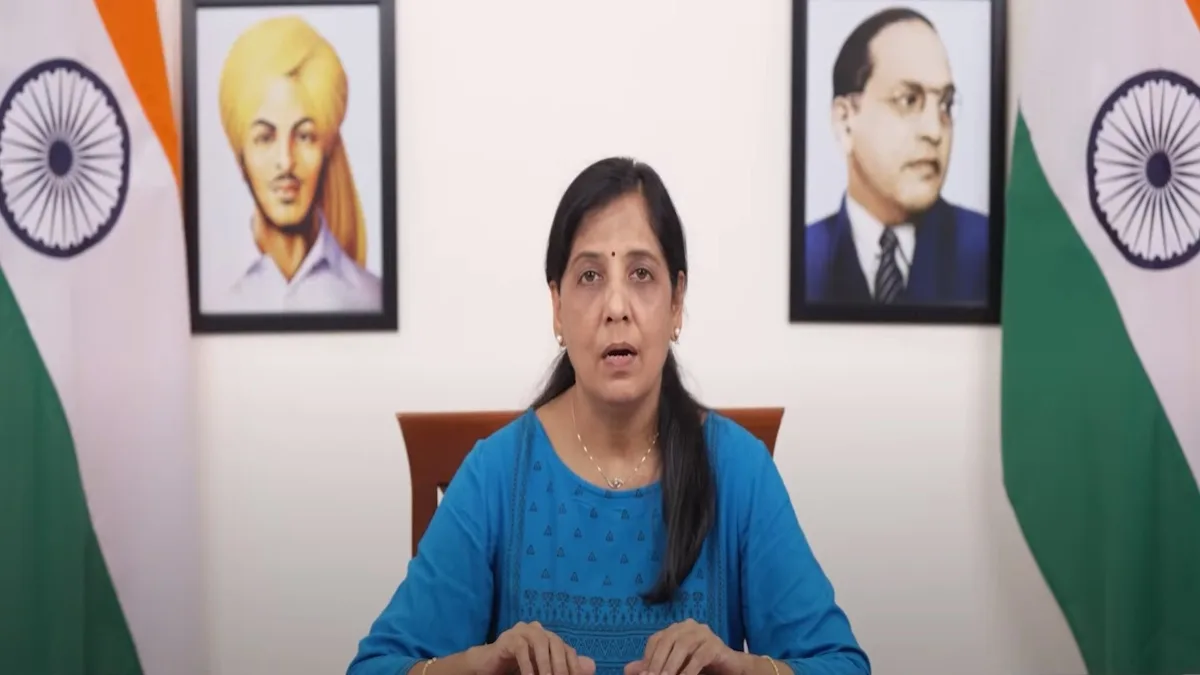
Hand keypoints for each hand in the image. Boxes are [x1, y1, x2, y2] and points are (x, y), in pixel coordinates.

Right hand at [469, 621, 595, 674]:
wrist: (487, 666)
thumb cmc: (517, 668)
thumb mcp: (542, 670)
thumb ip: (564, 667)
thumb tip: (592, 666)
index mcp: (548, 637)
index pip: (567, 649)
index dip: (574, 666)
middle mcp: (538, 629)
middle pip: (556, 643)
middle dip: (561, 665)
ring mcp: (522, 630)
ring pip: (540, 642)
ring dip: (545, 664)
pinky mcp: (508, 637)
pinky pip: (521, 648)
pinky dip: (528, 665)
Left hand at [625, 619, 746, 674]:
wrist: (730, 669)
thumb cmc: (699, 667)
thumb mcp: (673, 667)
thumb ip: (653, 666)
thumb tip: (627, 669)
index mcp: (676, 629)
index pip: (656, 639)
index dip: (648, 657)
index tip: (643, 674)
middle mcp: (689, 626)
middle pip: (668, 640)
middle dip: (657, 661)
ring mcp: (704, 633)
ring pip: (683, 646)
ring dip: (672, 665)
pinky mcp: (716, 644)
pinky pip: (699, 656)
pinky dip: (689, 670)